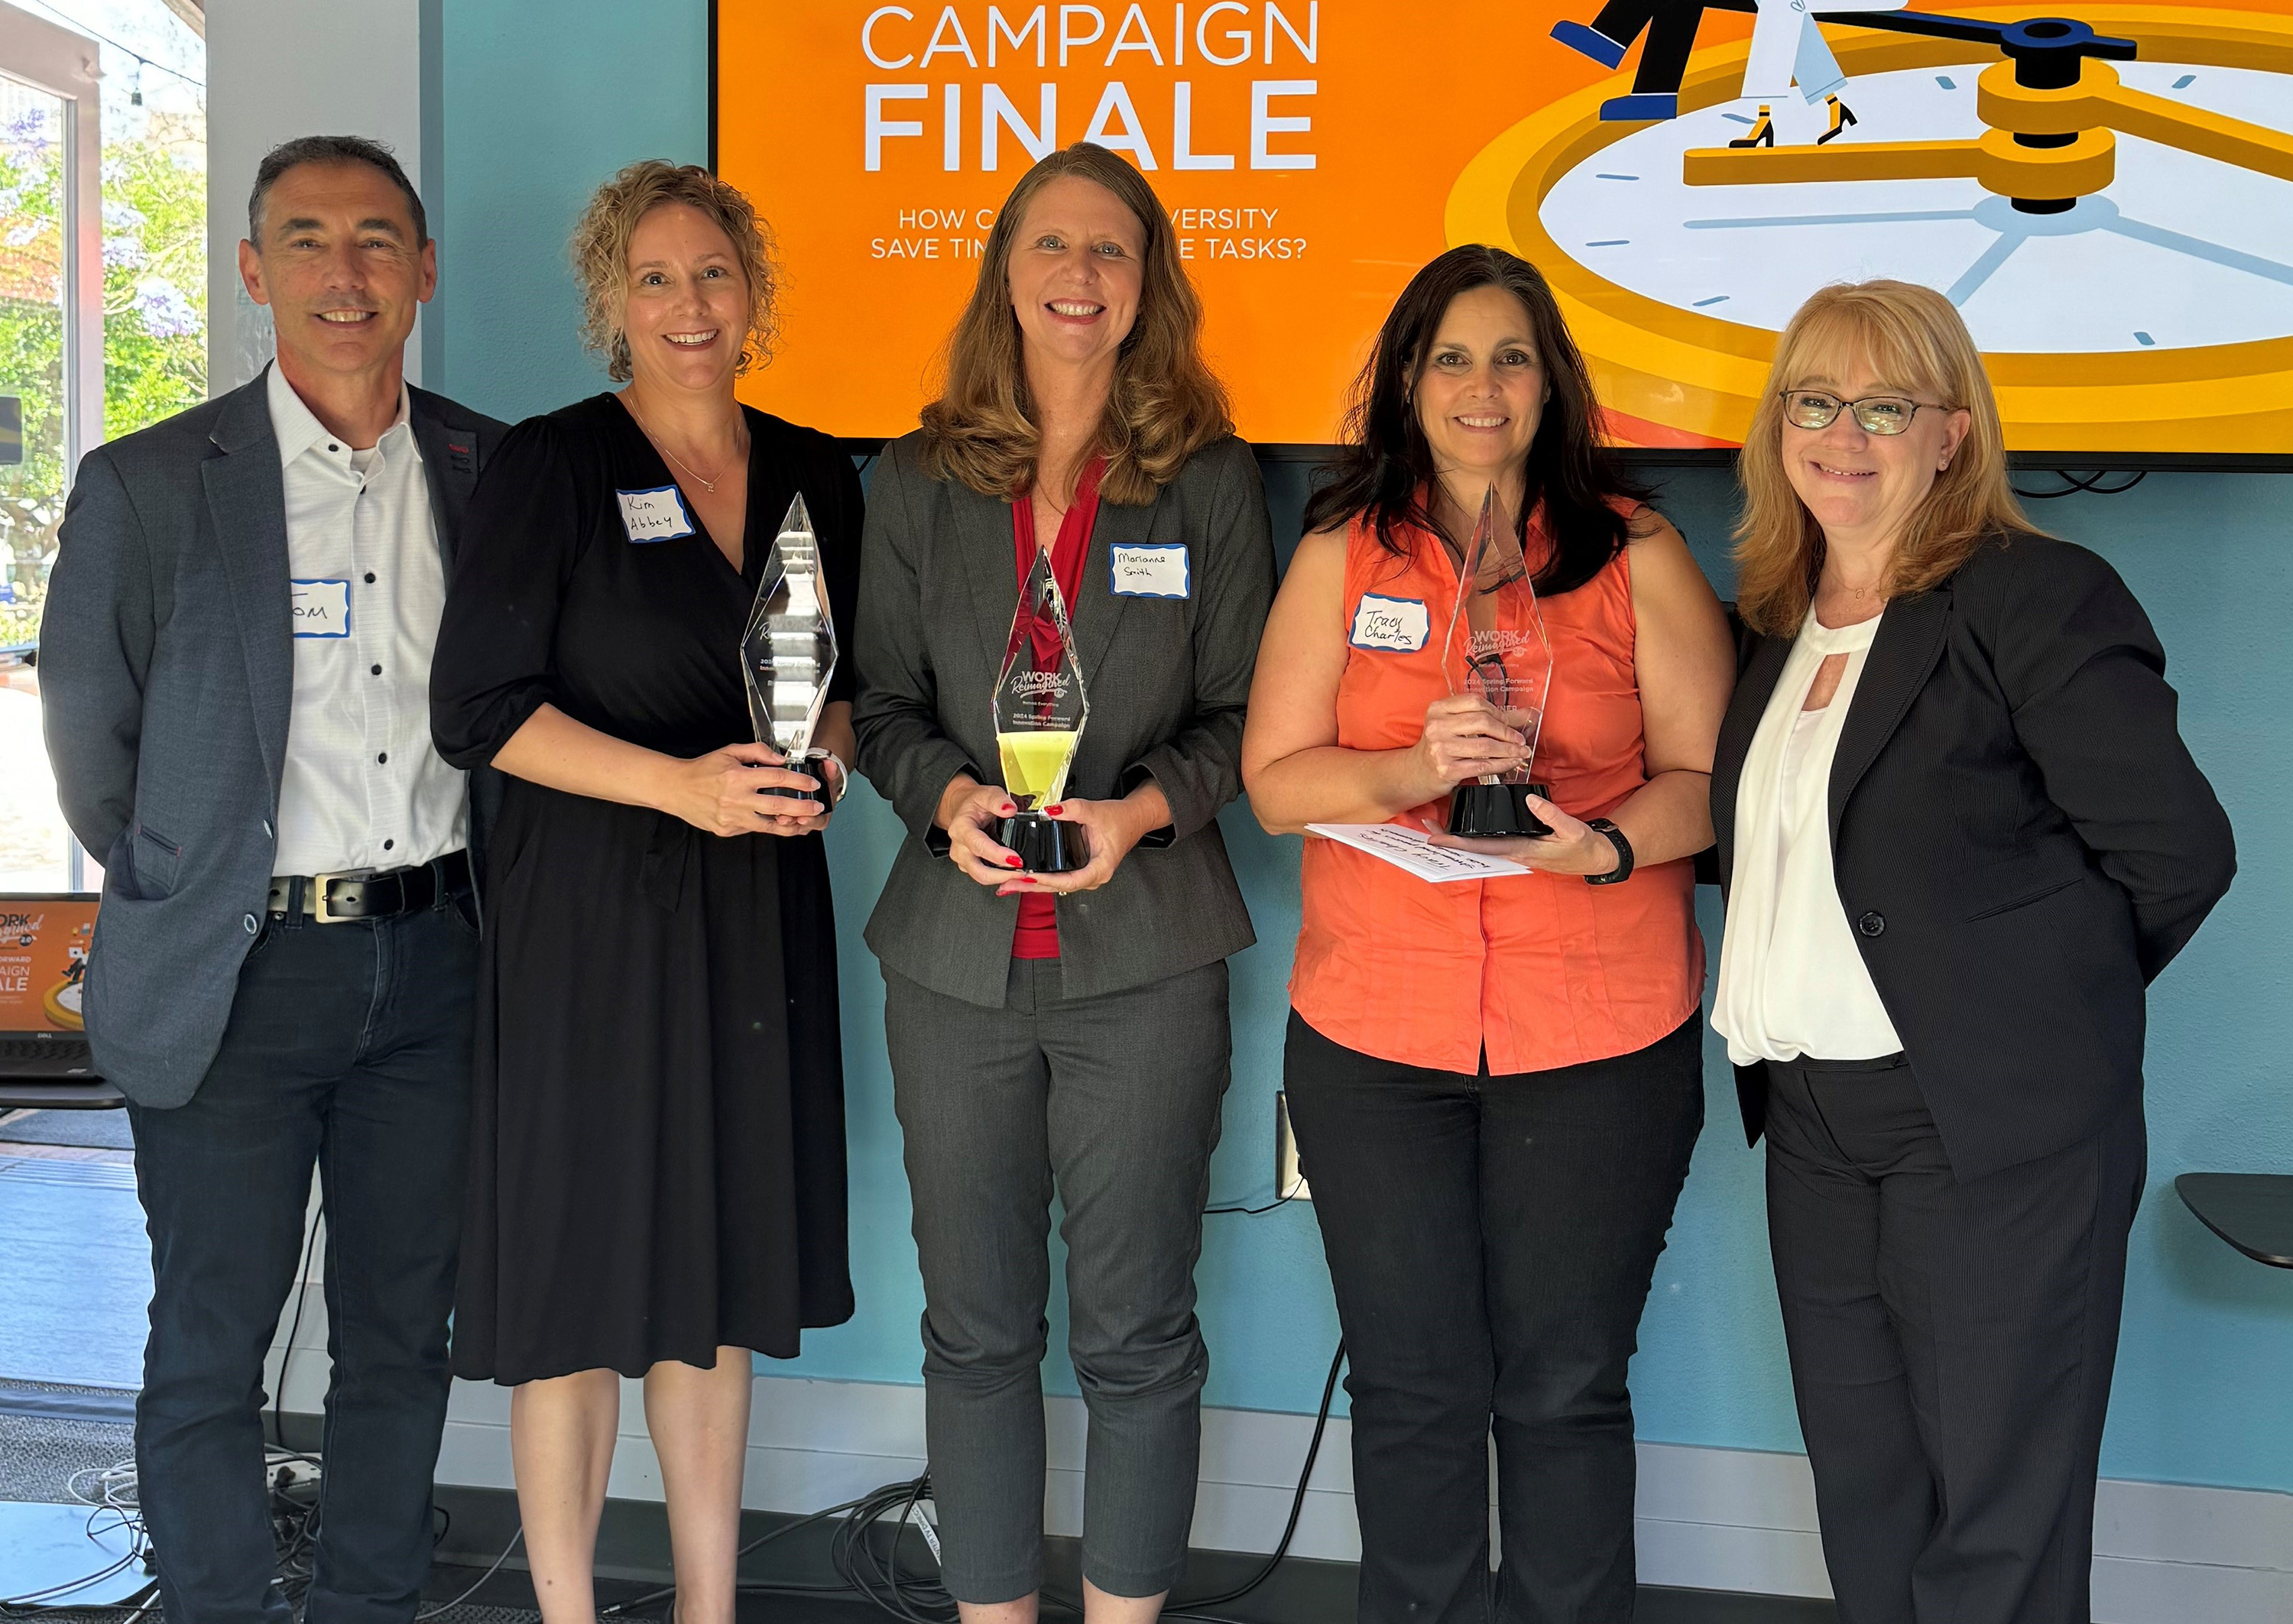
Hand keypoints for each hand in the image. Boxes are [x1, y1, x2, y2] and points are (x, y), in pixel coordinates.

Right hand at [662, 742, 828, 837]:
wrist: (676, 789)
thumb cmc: (703, 769)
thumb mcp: (729, 752)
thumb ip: (757, 752)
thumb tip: (781, 759)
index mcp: (738, 776)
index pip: (777, 778)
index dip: (799, 782)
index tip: (812, 784)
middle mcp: (736, 799)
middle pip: (778, 805)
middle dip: (803, 807)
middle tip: (817, 807)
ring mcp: (732, 818)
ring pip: (769, 825)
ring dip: (790, 824)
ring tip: (805, 822)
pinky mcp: (727, 830)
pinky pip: (753, 829)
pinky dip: (766, 825)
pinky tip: (778, 822)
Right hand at [945, 780, 1030, 887]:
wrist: (963, 808)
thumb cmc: (975, 803)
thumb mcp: (987, 794)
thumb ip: (998, 800)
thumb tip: (1009, 809)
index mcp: (961, 828)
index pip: (978, 845)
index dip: (997, 855)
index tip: (1016, 859)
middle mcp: (959, 847)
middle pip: (979, 870)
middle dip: (1003, 875)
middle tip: (1023, 873)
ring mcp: (963, 858)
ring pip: (982, 877)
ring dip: (1003, 879)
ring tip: (1023, 875)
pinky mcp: (969, 865)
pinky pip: (984, 876)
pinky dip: (1001, 878)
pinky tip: (1014, 874)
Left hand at [996, 795, 1149, 896]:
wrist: (1132, 819)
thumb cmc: (1120, 819)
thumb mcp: (1095, 811)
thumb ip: (1073, 809)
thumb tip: (1050, 810)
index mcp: (1100, 868)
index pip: (1071, 880)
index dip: (1048, 880)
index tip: (1029, 877)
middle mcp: (1093, 877)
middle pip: (1058, 887)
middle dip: (1032, 887)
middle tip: (1008, 884)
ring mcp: (1086, 875)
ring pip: (1056, 885)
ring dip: (1033, 885)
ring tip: (1009, 885)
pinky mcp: (1079, 870)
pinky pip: (1058, 878)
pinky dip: (1040, 879)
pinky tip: (1024, 878)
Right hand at [1412, 694, 1529, 792]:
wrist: (1418, 771)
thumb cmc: (1441, 745)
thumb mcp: (1455, 725)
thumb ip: (1488, 717)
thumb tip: (1527, 714)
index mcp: (1439, 709)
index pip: (1475, 702)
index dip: (1497, 711)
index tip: (1509, 721)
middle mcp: (1437, 726)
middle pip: (1482, 722)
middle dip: (1507, 732)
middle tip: (1520, 739)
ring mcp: (1441, 748)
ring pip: (1485, 746)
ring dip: (1509, 750)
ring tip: (1521, 752)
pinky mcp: (1447, 769)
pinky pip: (1482, 766)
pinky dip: (1502, 765)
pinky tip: (1511, 763)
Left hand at [1422, 796, 1620, 876]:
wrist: (1595, 858)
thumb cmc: (1583, 847)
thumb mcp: (1573, 830)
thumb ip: (1552, 815)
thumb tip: (1530, 799)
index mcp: (1522, 850)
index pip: (1483, 848)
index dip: (1458, 843)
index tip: (1435, 838)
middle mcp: (1514, 853)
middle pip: (1474, 848)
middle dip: (1449, 839)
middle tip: (1425, 827)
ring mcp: (1515, 851)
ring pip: (1480, 846)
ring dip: (1459, 837)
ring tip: (1436, 825)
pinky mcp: (1519, 845)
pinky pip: (1491, 842)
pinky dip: (1474, 836)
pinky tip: (1465, 828)